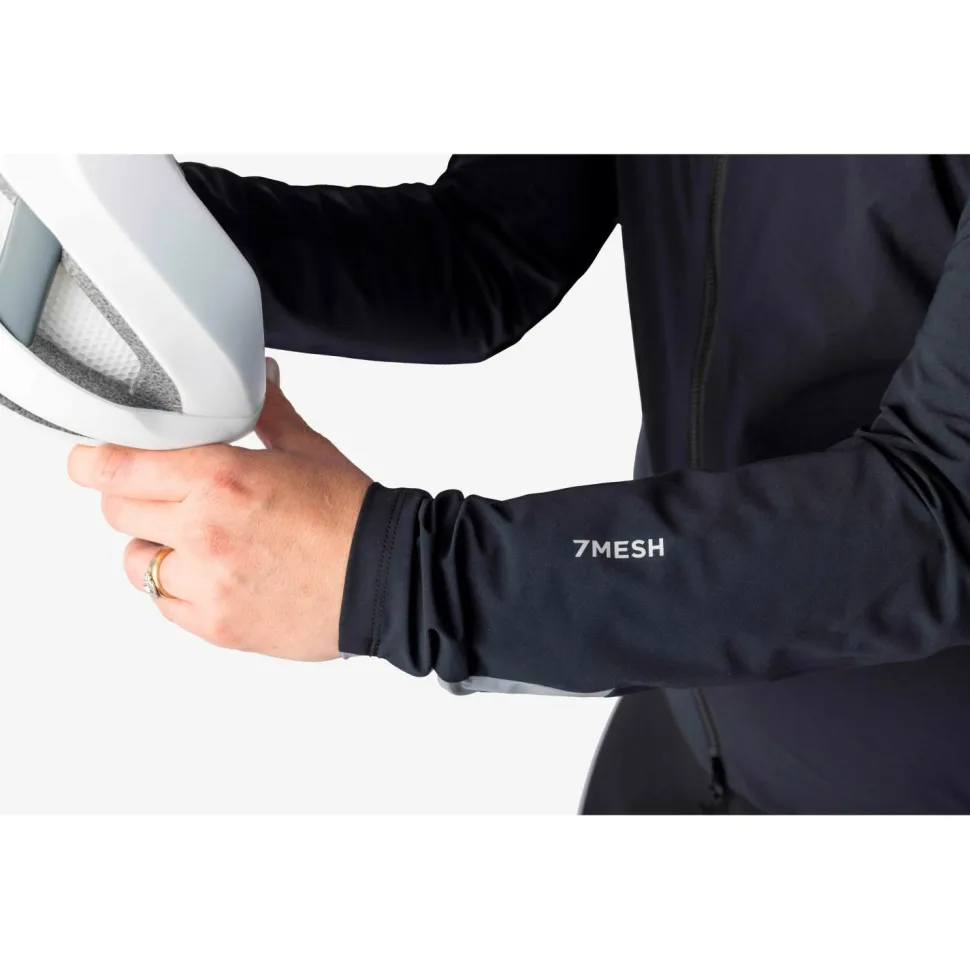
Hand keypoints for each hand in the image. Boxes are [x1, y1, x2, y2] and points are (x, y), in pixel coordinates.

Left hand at [67, 361, 372, 660]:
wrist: (388, 578)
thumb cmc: (353, 516)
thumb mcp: (308, 451)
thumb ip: (268, 412)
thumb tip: (259, 377)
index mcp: (223, 478)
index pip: (119, 467)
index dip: (93, 462)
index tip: (88, 461)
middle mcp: (206, 530)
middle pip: (119, 512)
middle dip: (135, 499)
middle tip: (168, 497)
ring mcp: (208, 583)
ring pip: (136, 563)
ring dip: (155, 548)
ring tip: (196, 542)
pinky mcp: (216, 624)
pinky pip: (164, 603)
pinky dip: (179, 588)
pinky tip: (215, 575)